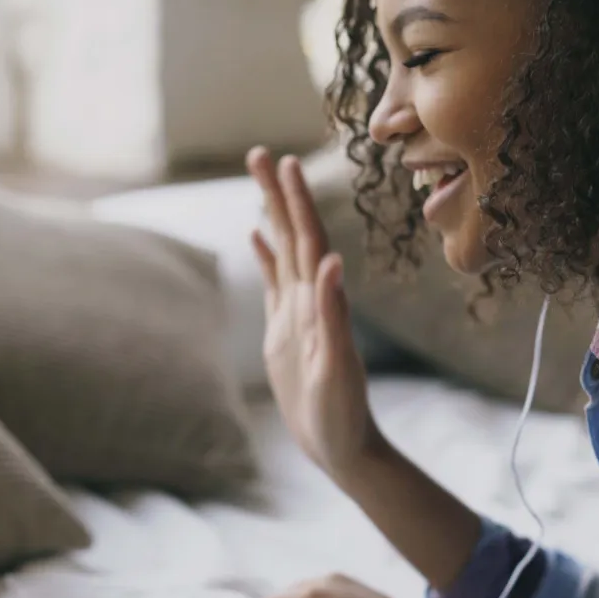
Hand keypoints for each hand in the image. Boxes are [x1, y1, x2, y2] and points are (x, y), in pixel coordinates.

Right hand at [246, 146, 379, 473]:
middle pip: (291, 234)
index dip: (296, 202)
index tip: (285, 162)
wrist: (340, 444)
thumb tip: (332, 263)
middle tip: (258, 153)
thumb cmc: (342, 411)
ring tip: (258, 180)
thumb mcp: (336, 366)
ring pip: (282, 251)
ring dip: (272, 214)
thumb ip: (334, 315)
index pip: (307, 240)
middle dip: (276, 194)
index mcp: (320, 302)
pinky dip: (265, 256)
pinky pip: (273, 283)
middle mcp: (309, 299)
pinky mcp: (284, 330)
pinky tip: (256, 236)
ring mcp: (296, 312)